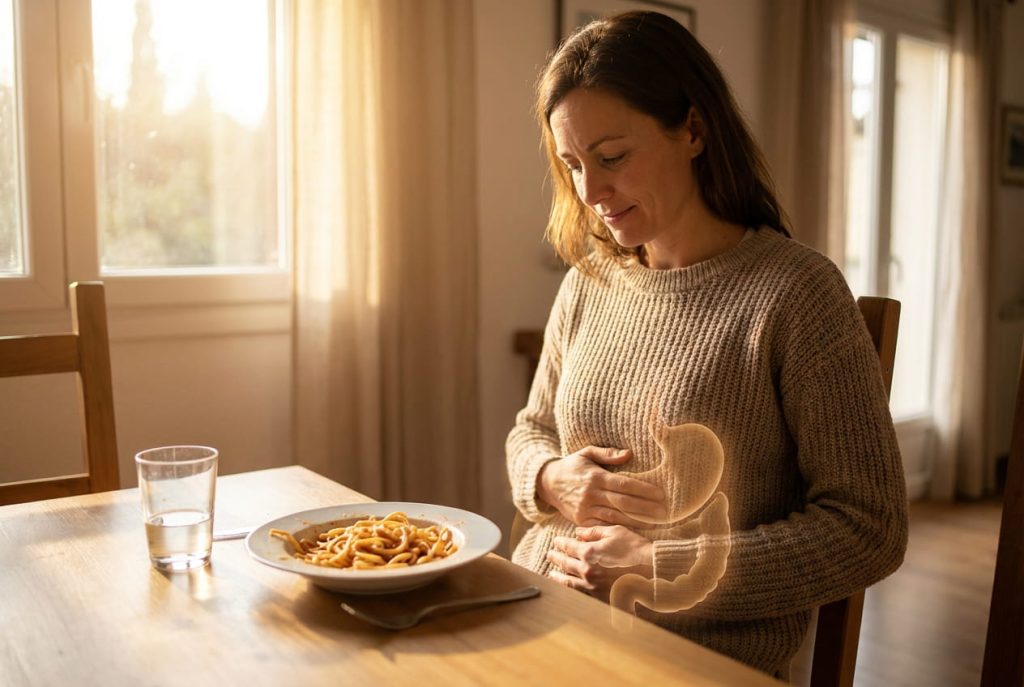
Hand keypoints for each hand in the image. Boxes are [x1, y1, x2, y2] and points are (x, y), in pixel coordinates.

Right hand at [537, 446, 665, 526]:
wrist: (547, 483)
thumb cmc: (572, 466)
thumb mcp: (586, 453)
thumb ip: (607, 453)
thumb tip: (629, 454)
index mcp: (595, 477)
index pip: (624, 484)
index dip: (644, 490)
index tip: (661, 494)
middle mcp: (591, 494)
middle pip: (623, 503)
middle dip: (646, 508)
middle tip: (665, 511)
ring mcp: (586, 510)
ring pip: (616, 517)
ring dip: (637, 521)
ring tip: (657, 522)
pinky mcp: (582, 521)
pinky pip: (604, 526)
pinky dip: (620, 529)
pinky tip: (636, 530)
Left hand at [547, 525, 653, 600]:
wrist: (653, 573)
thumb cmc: (635, 550)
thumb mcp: (615, 532)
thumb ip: (594, 532)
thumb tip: (578, 532)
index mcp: (590, 553)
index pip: (570, 547)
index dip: (561, 543)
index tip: (556, 541)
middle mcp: (588, 571)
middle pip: (566, 564)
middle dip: (556, 558)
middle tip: (550, 555)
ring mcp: (593, 587)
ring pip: (569, 582)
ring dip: (558, 576)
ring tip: (552, 574)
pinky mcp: (600, 598)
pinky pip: (579, 595)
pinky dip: (569, 590)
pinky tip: (567, 588)